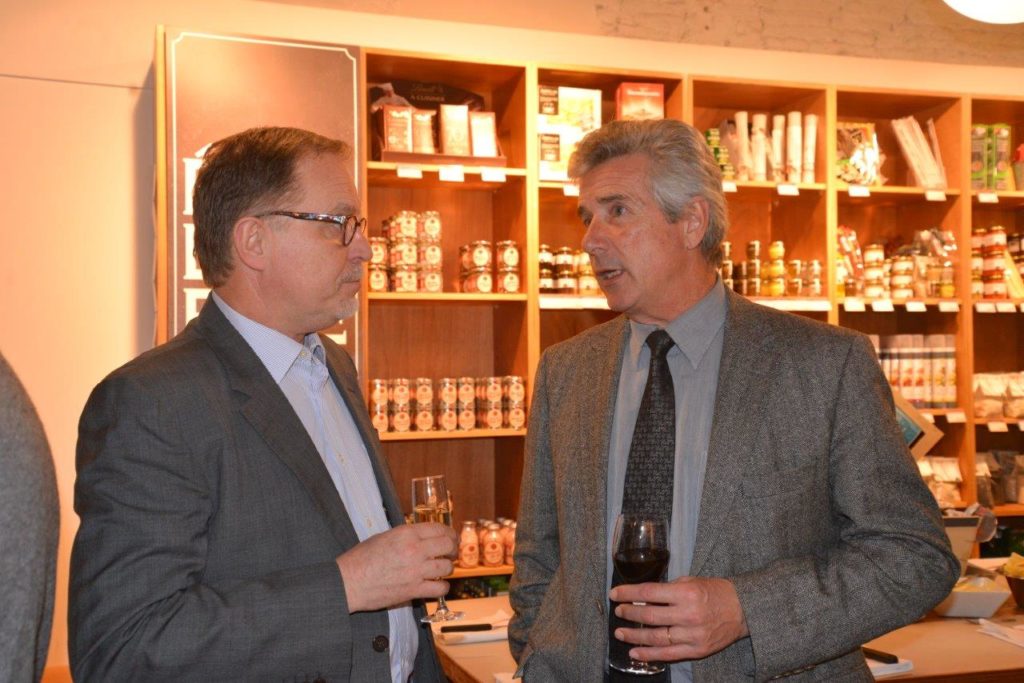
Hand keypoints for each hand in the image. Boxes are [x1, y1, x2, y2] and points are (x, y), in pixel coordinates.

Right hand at [336, 522, 456, 612]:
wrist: (348, 582)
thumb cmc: (360, 559)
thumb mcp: (383, 537)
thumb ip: (405, 536)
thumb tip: (421, 536)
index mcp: (406, 533)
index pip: (439, 528)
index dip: (449, 533)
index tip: (450, 537)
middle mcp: (414, 550)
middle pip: (448, 545)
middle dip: (452, 548)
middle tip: (451, 552)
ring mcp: (416, 571)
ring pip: (447, 567)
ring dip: (447, 568)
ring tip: (442, 569)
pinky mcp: (414, 590)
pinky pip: (440, 588)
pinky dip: (442, 587)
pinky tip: (437, 585)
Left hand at [609, 576, 748, 662]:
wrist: (743, 609)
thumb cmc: (715, 592)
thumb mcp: (691, 581)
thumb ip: (668, 589)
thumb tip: (643, 596)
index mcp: (686, 593)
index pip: (649, 592)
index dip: (629, 593)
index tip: (614, 594)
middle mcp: (688, 614)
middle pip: (650, 615)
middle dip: (629, 613)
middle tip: (618, 612)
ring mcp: (692, 634)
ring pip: (656, 637)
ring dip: (634, 636)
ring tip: (620, 633)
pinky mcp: (697, 650)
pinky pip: (669, 654)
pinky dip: (650, 654)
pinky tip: (635, 652)